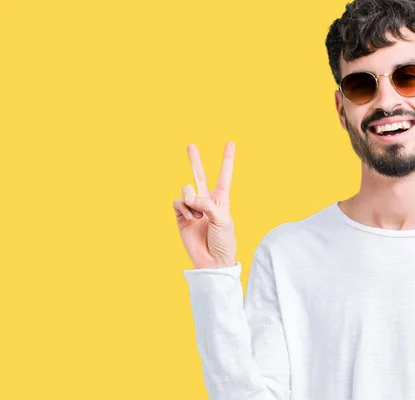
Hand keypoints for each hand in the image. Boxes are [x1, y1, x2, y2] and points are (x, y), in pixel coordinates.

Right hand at [173, 142, 236, 268]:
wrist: (213, 261)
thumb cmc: (224, 241)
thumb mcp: (222, 219)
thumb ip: (206, 204)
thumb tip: (187, 197)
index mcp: (221, 199)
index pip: (224, 176)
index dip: (227, 160)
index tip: (230, 143)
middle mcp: (206, 201)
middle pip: (199, 175)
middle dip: (195, 160)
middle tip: (190, 145)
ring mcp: (192, 208)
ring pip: (186, 189)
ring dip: (190, 198)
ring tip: (196, 213)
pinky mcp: (181, 217)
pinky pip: (178, 202)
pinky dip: (183, 208)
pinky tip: (190, 218)